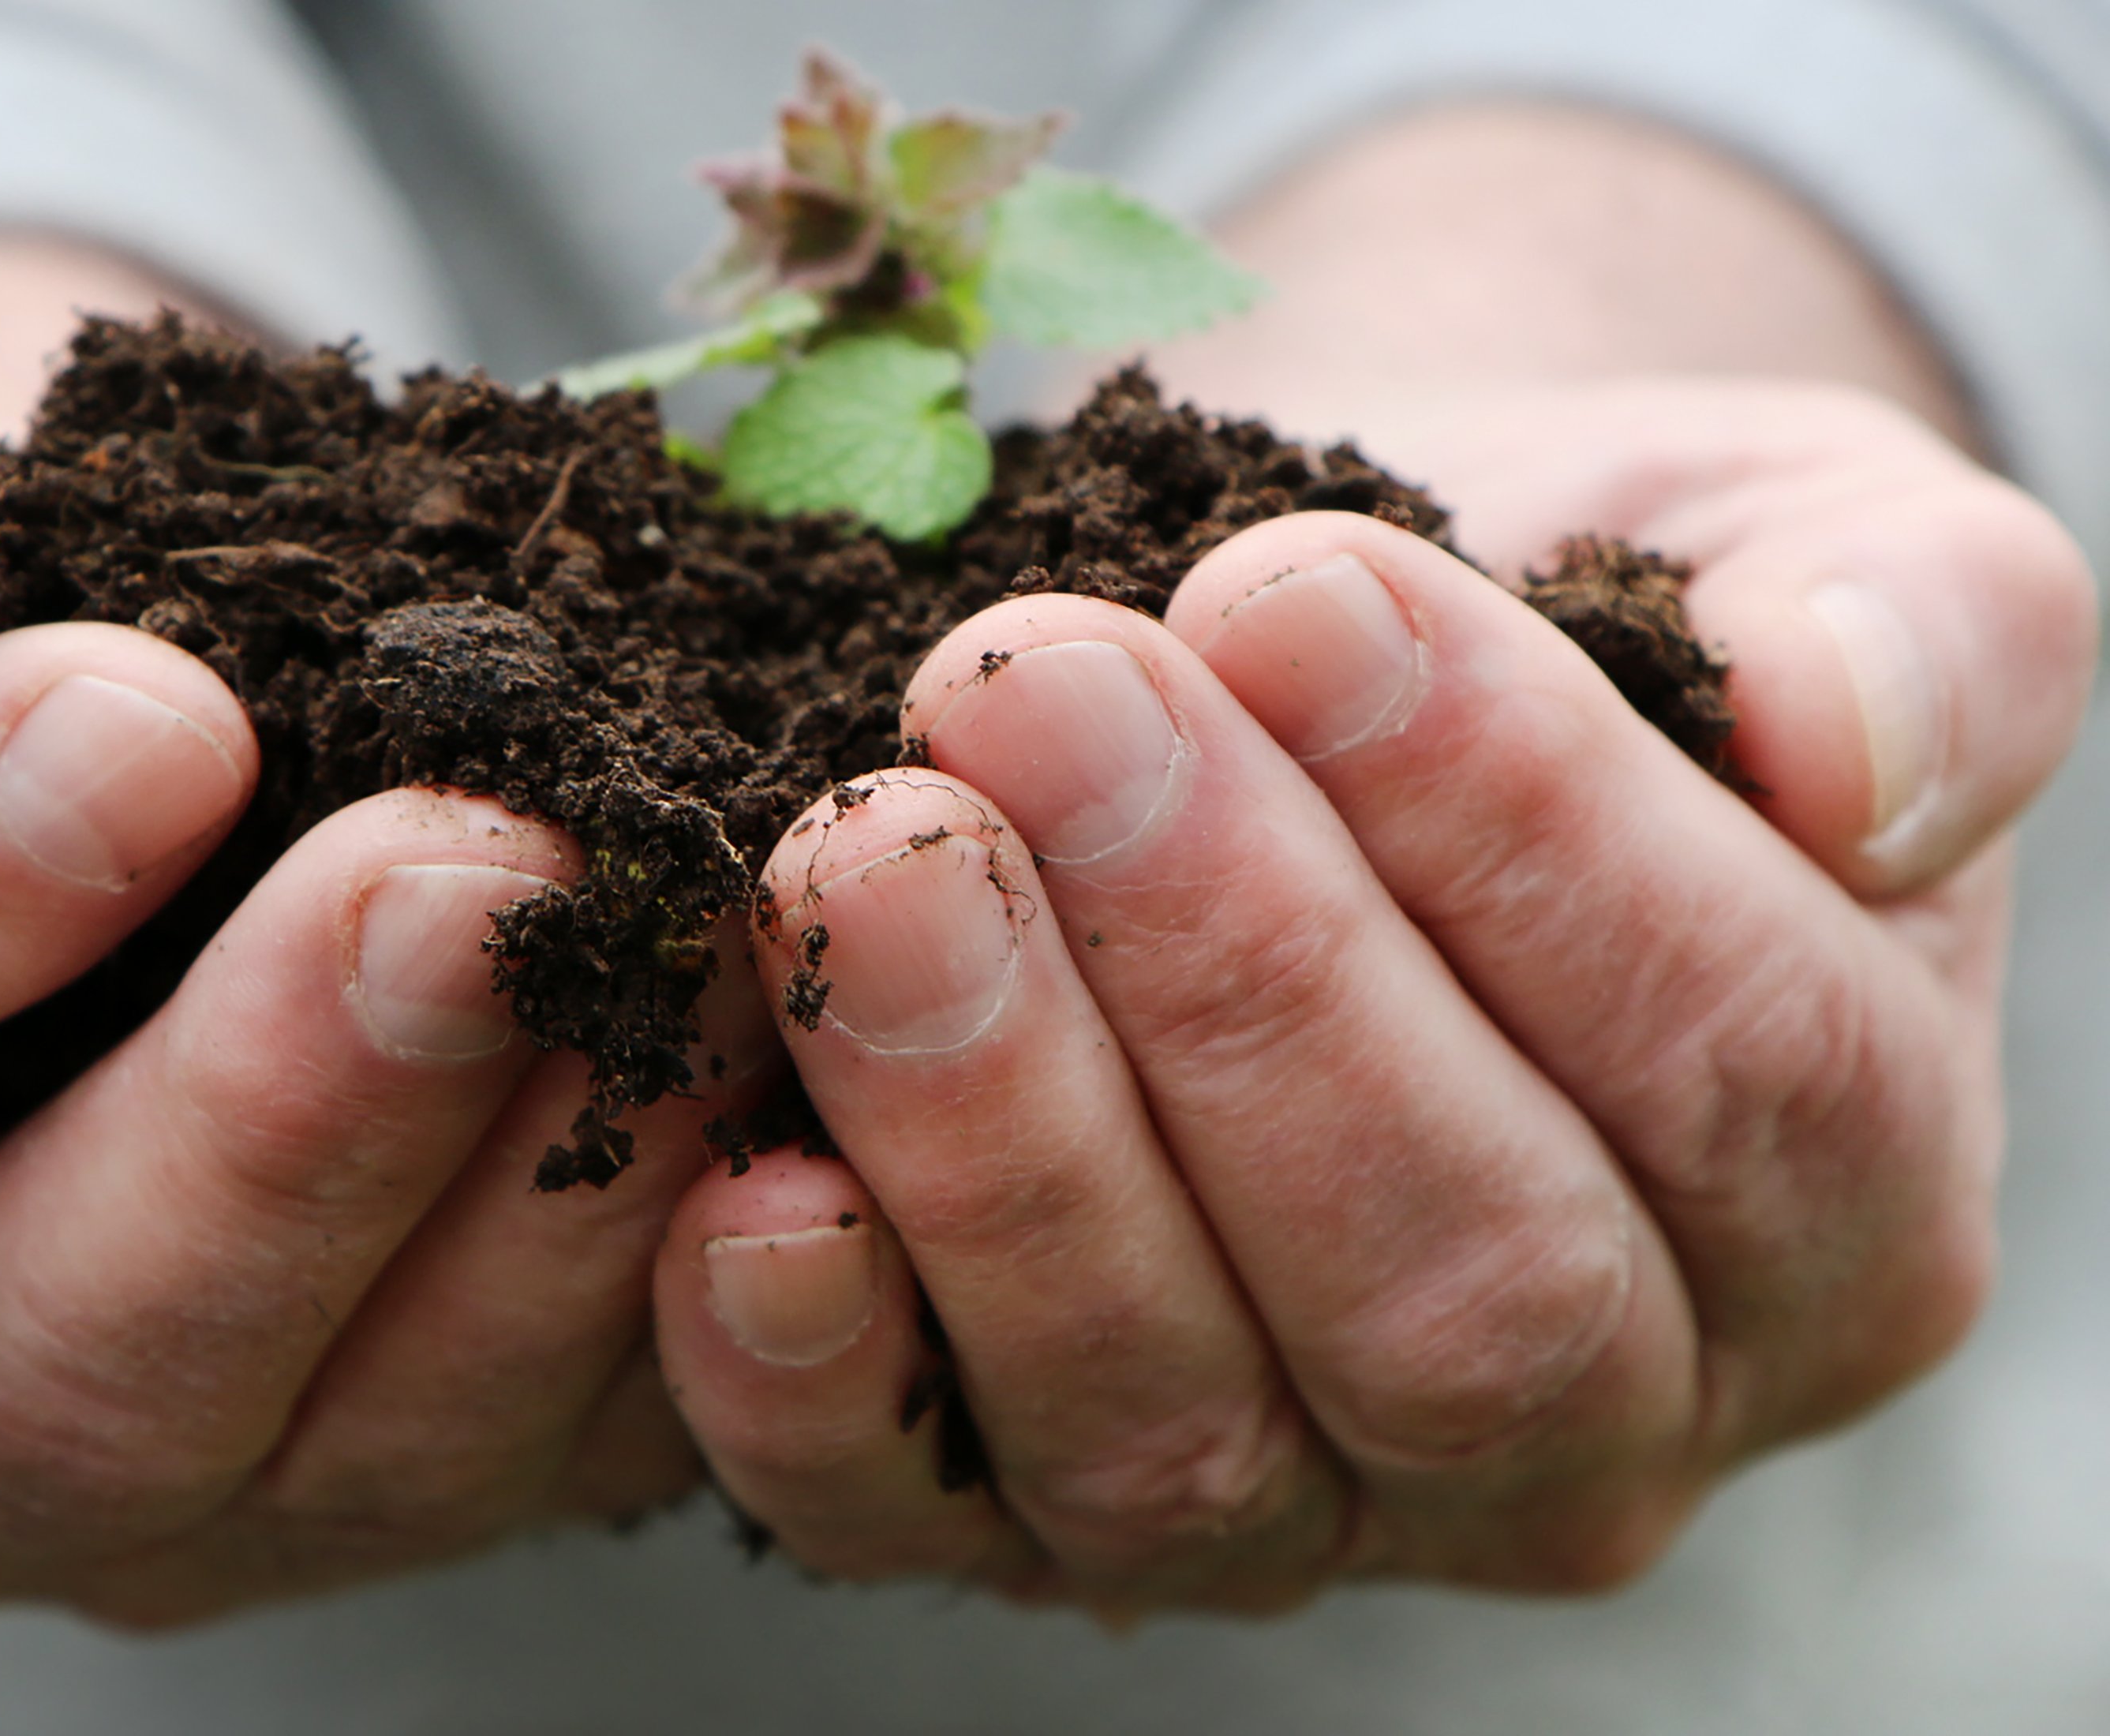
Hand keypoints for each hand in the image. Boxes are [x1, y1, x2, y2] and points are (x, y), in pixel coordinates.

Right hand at [0, 399, 770, 1622]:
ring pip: (394, 1431)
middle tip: (475, 874)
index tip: (145, 718)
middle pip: (93, 1372)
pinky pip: (595, 1425)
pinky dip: (718, 1254)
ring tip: (694, 918)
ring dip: (566, 1184)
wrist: (4, 727)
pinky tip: (798, 1046)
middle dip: (292, 1125)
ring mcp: (200, 1480)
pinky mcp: (428, 1448)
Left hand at [648, 377, 2094, 1610]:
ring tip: (866, 848)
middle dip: (1233, 970)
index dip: (1520, 830)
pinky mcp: (1017, 1510)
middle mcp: (1588, 1416)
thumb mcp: (1800, 544)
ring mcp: (1299, 1496)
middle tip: (1036, 693)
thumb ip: (1920, 626)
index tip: (1298, 591)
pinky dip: (811, 1374)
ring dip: (1004, 1133)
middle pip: (1455, 1278)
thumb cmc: (1548, 613)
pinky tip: (739, 1189)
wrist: (1291, 672)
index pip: (1734, 1066)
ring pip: (1180, 1417)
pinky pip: (915, 1505)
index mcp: (1836, 1200)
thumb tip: (1851, 742)